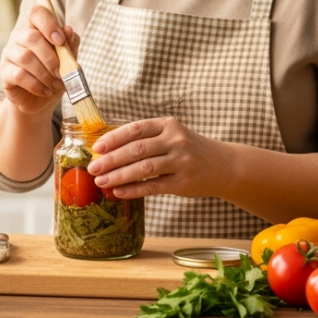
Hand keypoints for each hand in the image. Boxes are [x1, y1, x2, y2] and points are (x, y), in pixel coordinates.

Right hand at [0, 4, 79, 117]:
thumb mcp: (68, 60)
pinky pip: (19, 75)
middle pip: (31, 37)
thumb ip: (69, 45)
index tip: (60, 41)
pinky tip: (46, 90)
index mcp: (36, 28)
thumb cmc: (53, 76)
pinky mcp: (3, 72)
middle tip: (62, 73)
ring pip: (25, 58)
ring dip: (45, 74)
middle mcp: (19, 37)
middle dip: (51, 58)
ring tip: (55, 85)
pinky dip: (36, 85)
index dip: (48, 23)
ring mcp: (9, 53)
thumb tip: (68, 30)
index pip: (36, 13)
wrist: (39, 101)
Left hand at [86, 117, 229, 199]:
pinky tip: (118, 192)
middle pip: (136, 149)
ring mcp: (181, 161)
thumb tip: (109, 150)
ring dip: (118, 175)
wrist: (224, 166)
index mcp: (168, 125)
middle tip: (92, 167)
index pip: (135, 129)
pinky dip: (133, 189)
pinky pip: (153, 186)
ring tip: (101, 181)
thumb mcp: (172, 135)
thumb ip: (147, 139)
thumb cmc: (190, 150)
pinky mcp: (183, 182)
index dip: (113, 138)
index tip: (96, 147)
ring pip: (143, 168)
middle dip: (111, 159)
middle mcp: (175, 140)